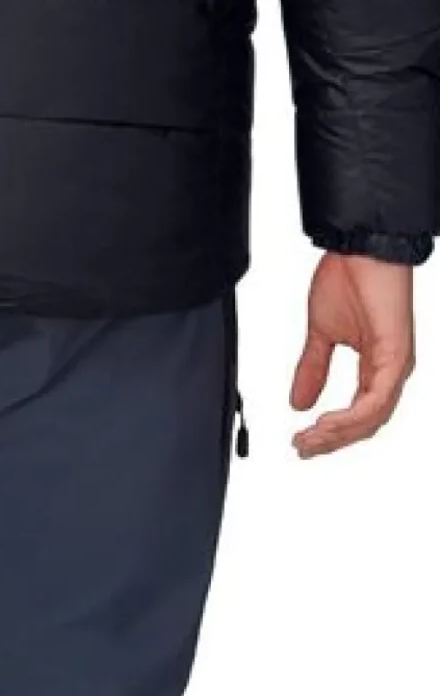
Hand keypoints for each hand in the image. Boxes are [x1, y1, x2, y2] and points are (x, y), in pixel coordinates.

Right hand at [291, 253, 414, 458]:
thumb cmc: (349, 278)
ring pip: (372, 419)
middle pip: (366, 424)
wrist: (360, 247)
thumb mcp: (322, 333)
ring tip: (310, 439)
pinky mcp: (396, 357)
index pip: (358, 415)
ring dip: (338, 433)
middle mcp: (391, 371)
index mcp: (377, 366)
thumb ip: (313, 369)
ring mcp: (396, 365)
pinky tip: (326, 422)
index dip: (330, 433)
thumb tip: (298, 403)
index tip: (301, 442)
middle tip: (302, 448)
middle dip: (331, 441)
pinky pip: (376, 400)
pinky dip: (351, 417)